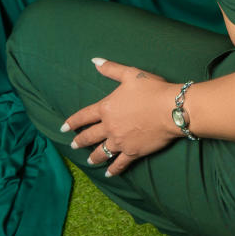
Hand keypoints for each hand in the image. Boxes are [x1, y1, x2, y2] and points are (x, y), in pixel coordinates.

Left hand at [61, 59, 180, 175]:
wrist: (171, 109)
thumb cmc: (152, 90)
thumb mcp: (130, 74)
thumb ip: (111, 69)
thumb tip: (94, 61)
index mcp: (106, 108)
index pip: (84, 116)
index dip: (72, 122)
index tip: (63, 128)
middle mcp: (110, 127)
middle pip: (90, 136)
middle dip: (80, 141)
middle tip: (73, 145)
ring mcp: (121, 141)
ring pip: (102, 152)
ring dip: (94, 157)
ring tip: (89, 161)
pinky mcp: (133, 152)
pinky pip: (120, 163)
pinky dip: (114, 169)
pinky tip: (109, 174)